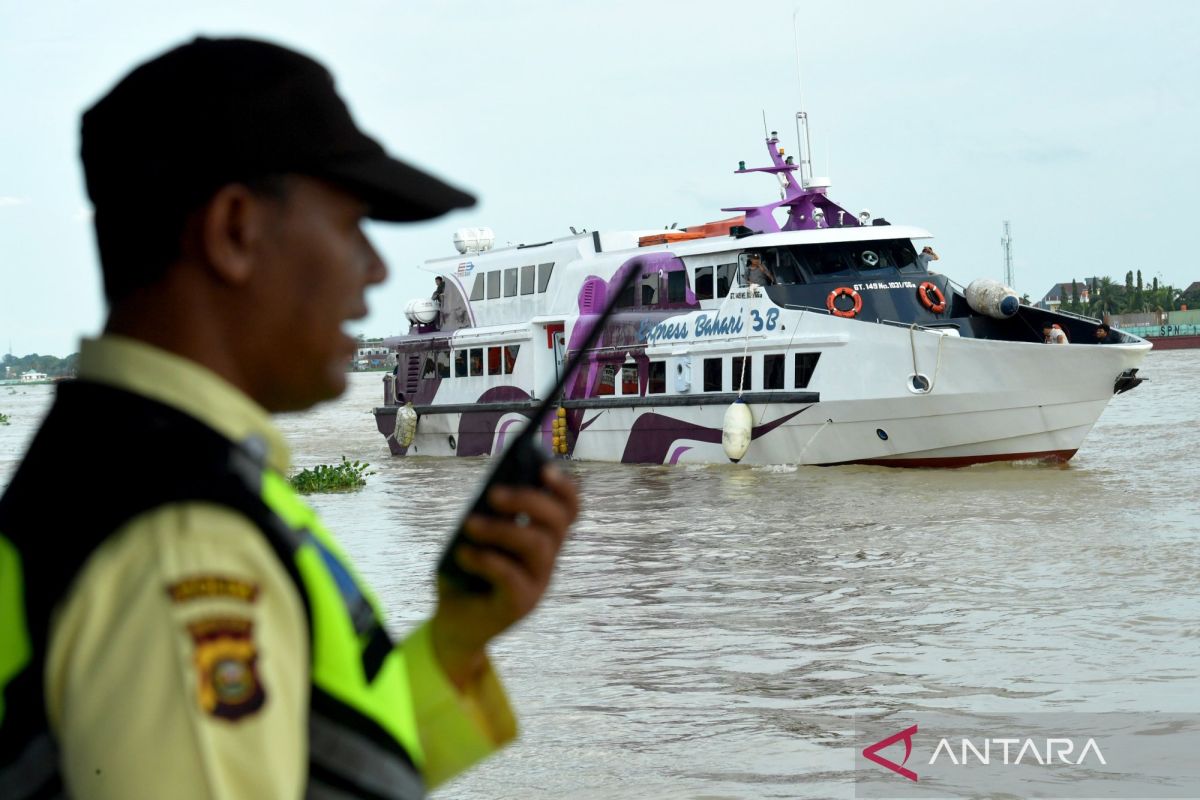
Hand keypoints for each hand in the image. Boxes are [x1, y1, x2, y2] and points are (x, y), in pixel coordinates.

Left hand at [431, 465, 578, 687]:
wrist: (456, 625)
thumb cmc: (467, 574)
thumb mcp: (476, 539)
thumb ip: (488, 517)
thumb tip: (489, 495)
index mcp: (543, 538)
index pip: (569, 509)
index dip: (564, 487)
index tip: (544, 468)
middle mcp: (547, 559)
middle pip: (557, 522)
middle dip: (529, 500)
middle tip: (493, 492)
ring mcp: (538, 583)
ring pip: (537, 545)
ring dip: (501, 529)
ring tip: (468, 523)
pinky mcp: (521, 605)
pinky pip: (511, 576)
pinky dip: (485, 559)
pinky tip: (463, 553)